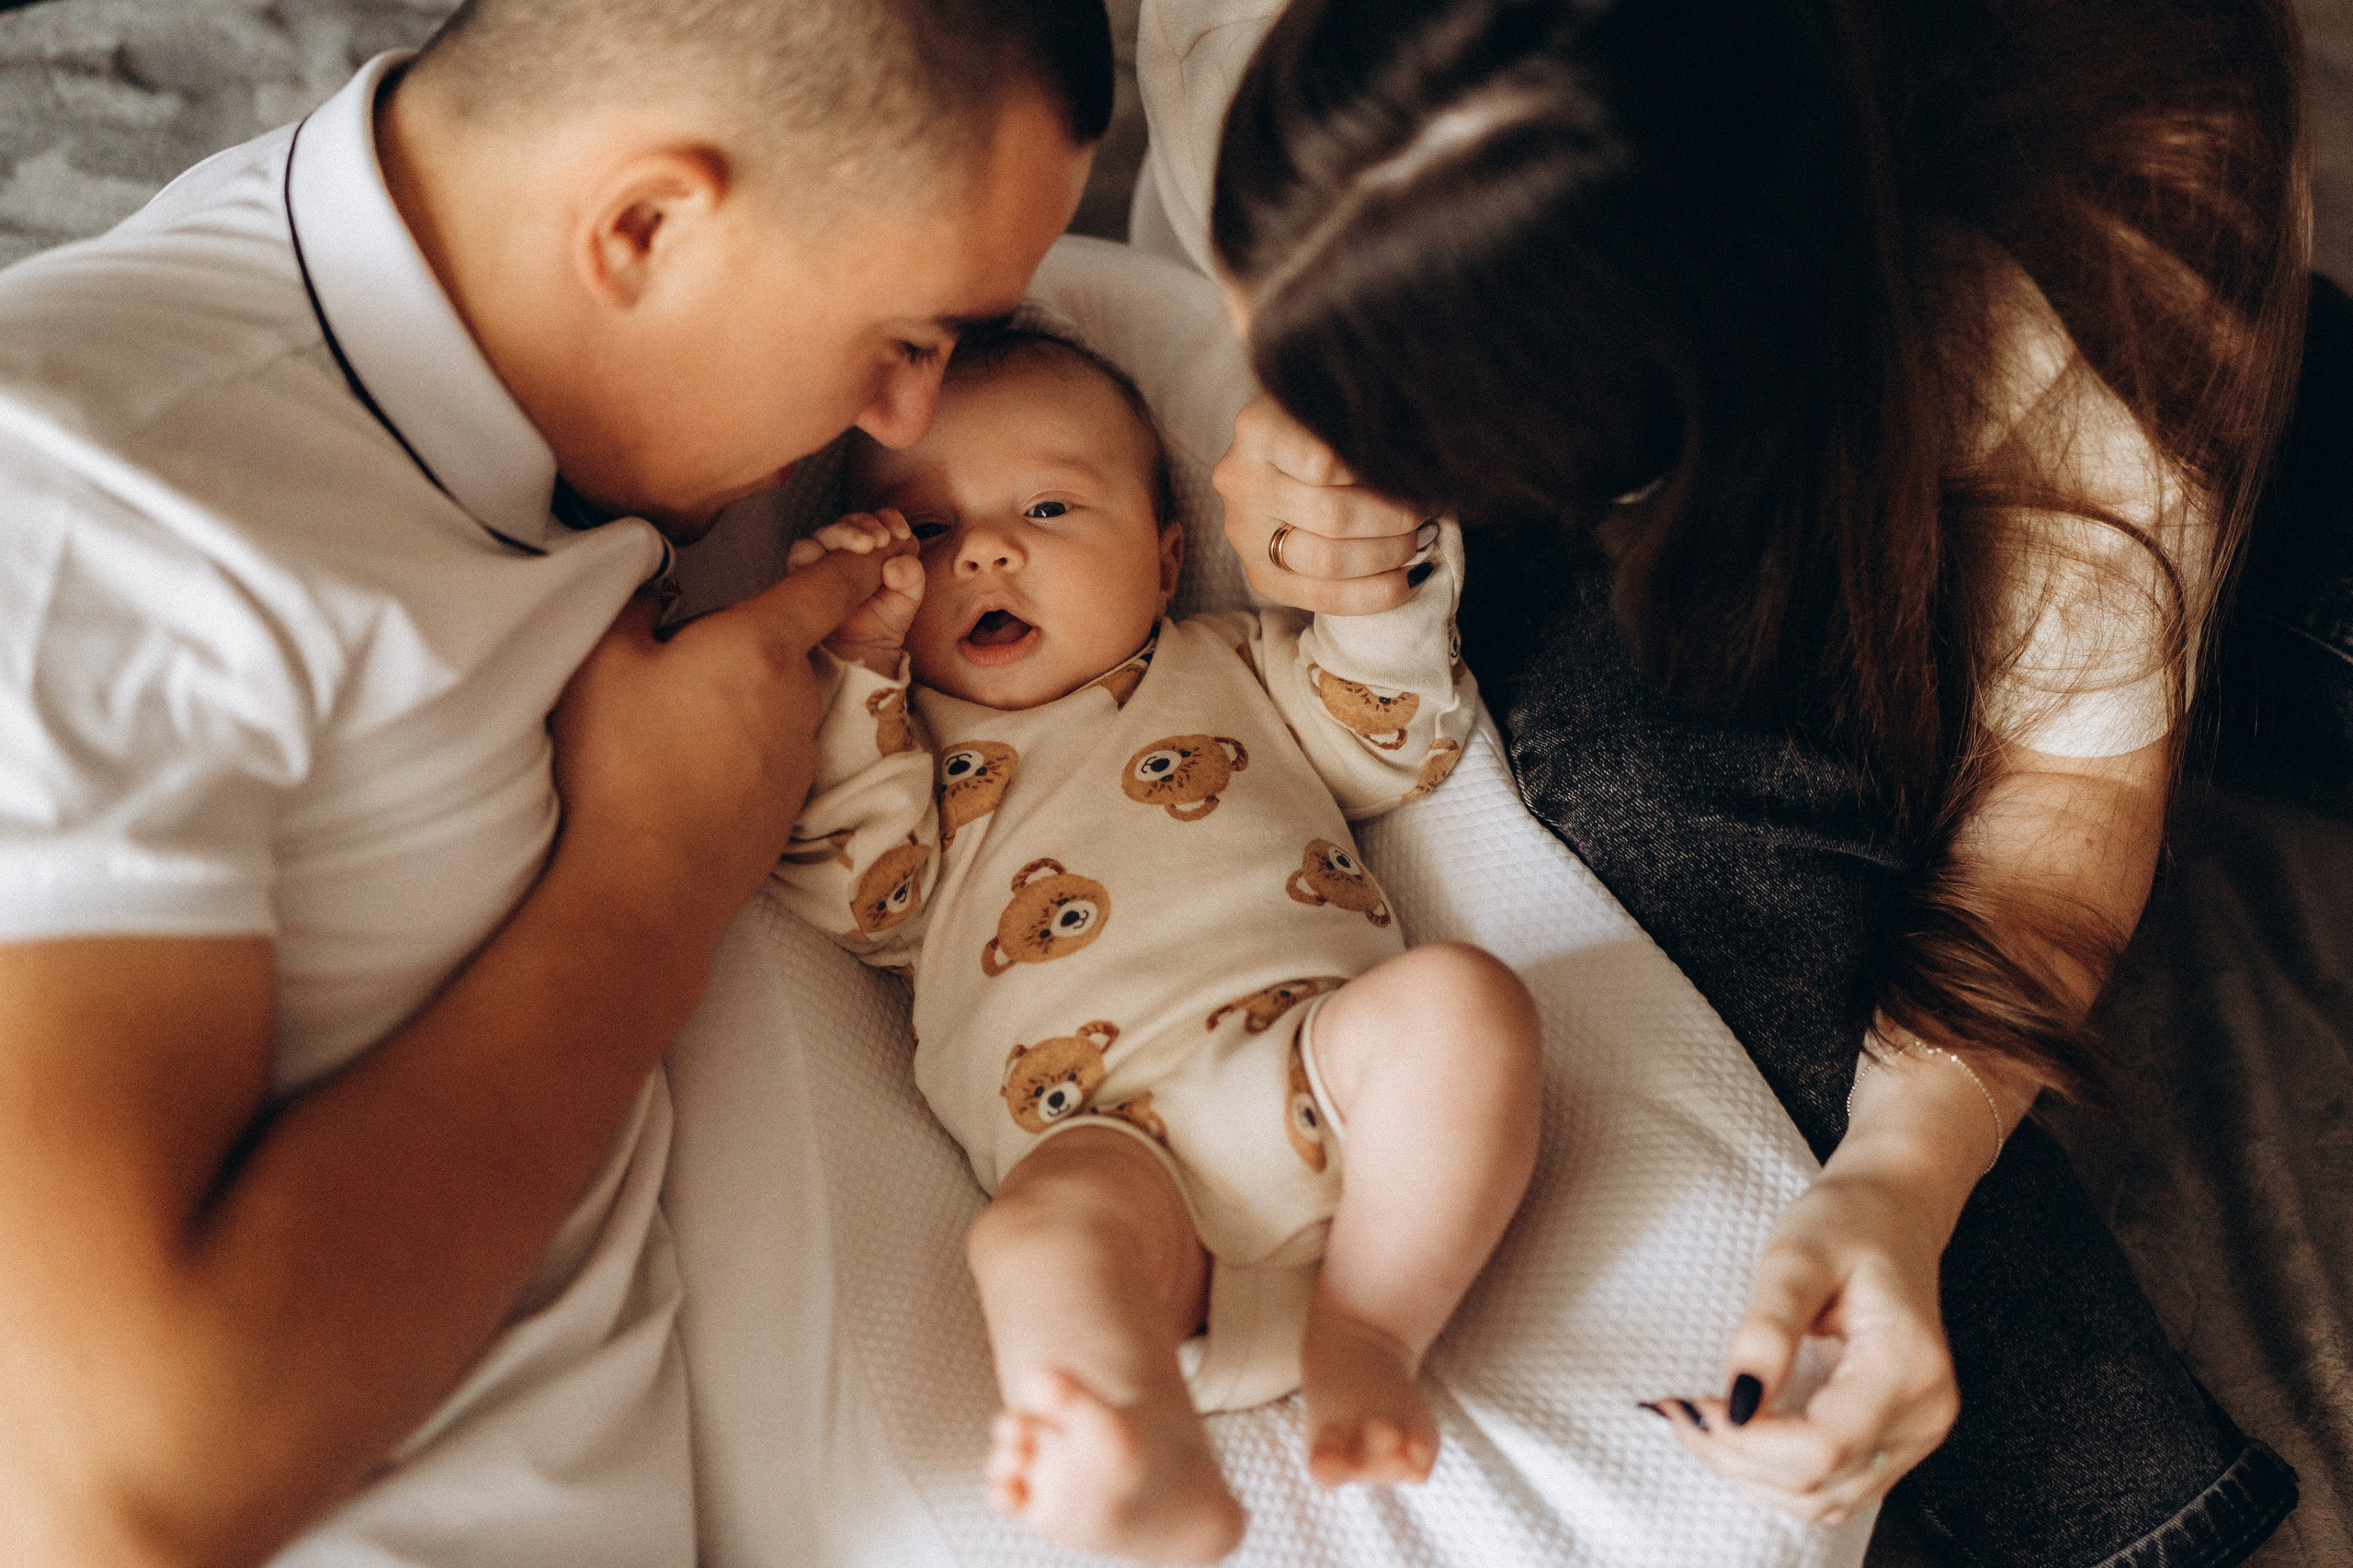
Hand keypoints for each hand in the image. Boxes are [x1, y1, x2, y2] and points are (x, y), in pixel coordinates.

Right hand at [549, 543, 895, 948]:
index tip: (869, 540)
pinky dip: (739, 748)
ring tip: (669, 731)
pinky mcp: (791, 801)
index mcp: (762, 644)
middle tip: (671, 667)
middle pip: (783, 644)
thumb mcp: (601, 660)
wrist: (649, 885)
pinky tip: (687, 773)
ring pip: (775, 701)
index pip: (832, 583)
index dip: (850, 556)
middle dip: (741, 642)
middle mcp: (800, 694)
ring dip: (739, 699)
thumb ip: (634, 603)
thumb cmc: (622, 765)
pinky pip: (769, 750)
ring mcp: (802, 753)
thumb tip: (653, 587)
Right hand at [786, 509, 925, 674]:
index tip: (901, 534)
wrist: (861, 652)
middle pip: (852, 520)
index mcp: (877, 547)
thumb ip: (912, 575)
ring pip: (827, 531)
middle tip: (882, 541)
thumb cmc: (884, 621)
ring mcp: (824, 559)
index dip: (890, 520)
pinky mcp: (802, 573)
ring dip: (846, 533)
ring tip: (866, 547)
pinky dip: (813, 549)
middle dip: (868, 525)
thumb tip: (895, 563)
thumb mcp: (908, 597)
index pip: (880, 520)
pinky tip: (827, 558)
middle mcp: (848, 549)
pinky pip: (802, 551)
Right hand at [1213, 393, 1429, 613]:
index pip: (1327, 464)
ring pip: (1327, 562)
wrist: (1285, 455)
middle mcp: (1240, 481)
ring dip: (1388, 555)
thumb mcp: (1341, 406)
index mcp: (1258, 429)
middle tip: (1428, 511)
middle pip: (1332, 516)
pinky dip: (1377, 594)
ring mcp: (1243, 532)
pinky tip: (1409, 581)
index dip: (1383, 476)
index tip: (1423, 476)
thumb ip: (1371, 427)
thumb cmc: (1326, 424)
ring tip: (1420, 540)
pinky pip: (1323, 599)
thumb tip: (1426, 472)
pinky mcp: (1259, 575)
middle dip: (1395, 520)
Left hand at [1648, 1171, 1958, 1524]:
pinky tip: (1737, 1433)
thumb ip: (1768, 1330)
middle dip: (1737, 1459)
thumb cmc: (1847, 1224)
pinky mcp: (1895, 1440)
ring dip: (1751, 1475)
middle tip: (1677, 1412)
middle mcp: (1923, 1414)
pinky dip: (1776, 1475)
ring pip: (1824, 1499)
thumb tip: (1735, 1405)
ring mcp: (1915, 1435)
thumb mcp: (1796, 1257)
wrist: (1892, 1214)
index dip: (1748, 1442)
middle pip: (1819, 1483)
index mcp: (1907, 1366)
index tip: (1691, 1403)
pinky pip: (1832, 1487)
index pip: (1822, 1446)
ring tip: (1698, 1423)